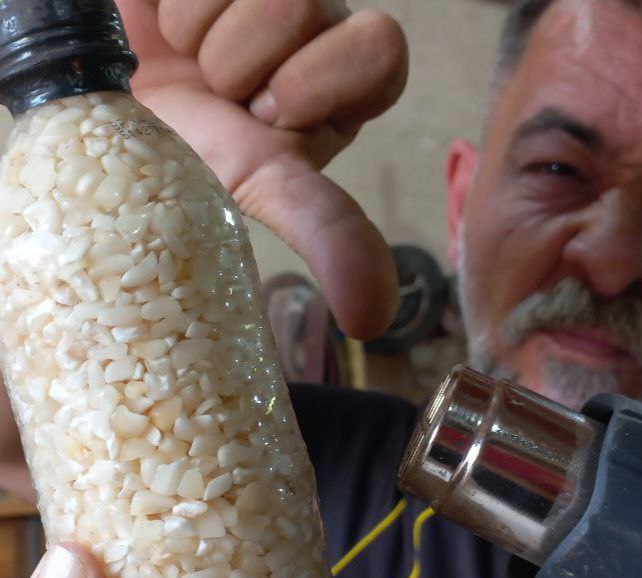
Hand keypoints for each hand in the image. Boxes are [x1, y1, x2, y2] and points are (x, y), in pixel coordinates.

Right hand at [116, 0, 408, 338]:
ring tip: (193, 71)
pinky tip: (171, 36)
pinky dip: (177, 10)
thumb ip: (327, 232)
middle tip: (225, 96)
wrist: (93, 106)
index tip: (264, 120)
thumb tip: (375, 318)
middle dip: (251, 66)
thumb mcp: (256, 188)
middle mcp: (318, 33)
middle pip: (319, 10)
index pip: (382, 53)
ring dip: (210, 42)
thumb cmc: (178, 157)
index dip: (312, 86)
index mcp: (343, 90)